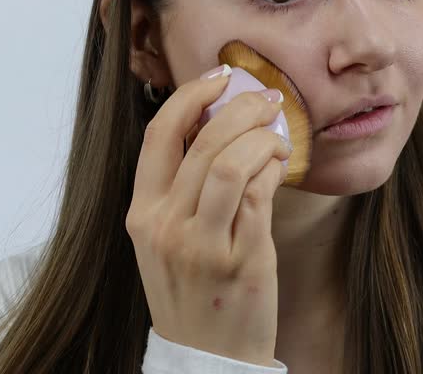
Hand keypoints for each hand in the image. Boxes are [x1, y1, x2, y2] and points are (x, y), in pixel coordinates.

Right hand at [126, 70, 292, 365]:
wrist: (206, 359)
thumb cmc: (193, 292)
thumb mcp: (166, 240)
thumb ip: (182, 189)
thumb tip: (220, 122)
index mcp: (142, 215)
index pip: (158, 136)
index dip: (189, 96)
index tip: (218, 77)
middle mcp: (166, 227)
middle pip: (202, 142)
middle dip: (240, 107)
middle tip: (266, 98)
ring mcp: (202, 246)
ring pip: (231, 163)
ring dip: (261, 136)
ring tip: (277, 133)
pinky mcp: (242, 261)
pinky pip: (260, 195)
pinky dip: (273, 169)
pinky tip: (280, 165)